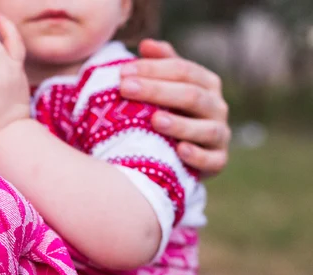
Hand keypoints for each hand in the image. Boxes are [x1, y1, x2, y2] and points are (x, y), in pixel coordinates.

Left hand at [119, 39, 230, 176]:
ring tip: (155, 120)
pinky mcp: (218, 161)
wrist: (181, 155)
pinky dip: (197, 156)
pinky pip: (212, 160)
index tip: (123, 72)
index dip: (153, 69)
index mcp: (206, 84)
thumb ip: (160, 65)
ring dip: (180, 124)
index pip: (182, 70)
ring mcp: (219, 134)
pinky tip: (180, 151)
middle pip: (191, 95)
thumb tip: (146, 44)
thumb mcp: (166, 87)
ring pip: (205, 128)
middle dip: (157, 91)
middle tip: (125, 89)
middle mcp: (217, 107)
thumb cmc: (170, 113)